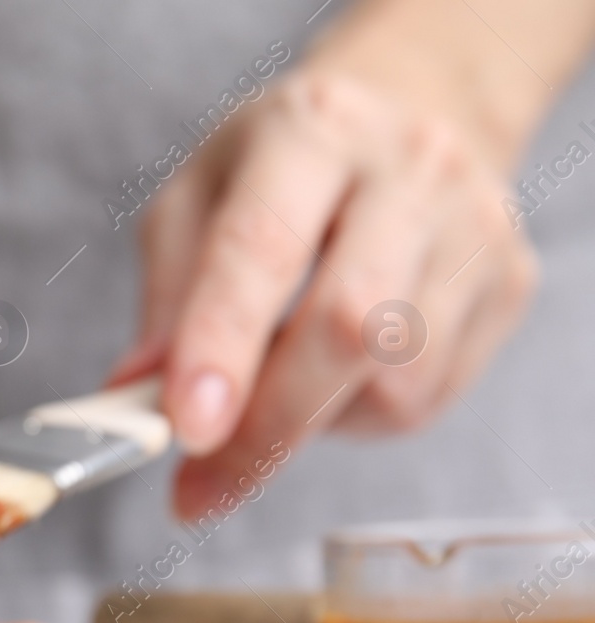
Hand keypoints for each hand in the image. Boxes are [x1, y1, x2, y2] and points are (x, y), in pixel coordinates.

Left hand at [114, 34, 543, 520]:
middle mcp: (409, 167)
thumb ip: (166, 297)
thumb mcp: (196, 201)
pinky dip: (361, 415)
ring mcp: (475, 225)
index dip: (221, 347)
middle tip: (202, 486)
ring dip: (315, 421)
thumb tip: (137, 394)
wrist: (412, 112)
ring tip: (277, 386)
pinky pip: (428, 398)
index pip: (262, 248)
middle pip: (348, 326)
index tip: (186, 429)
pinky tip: (337, 373)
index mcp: (310, 130)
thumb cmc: (279, 172)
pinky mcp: (510, 283)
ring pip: (396, 380)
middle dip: (267, 426)